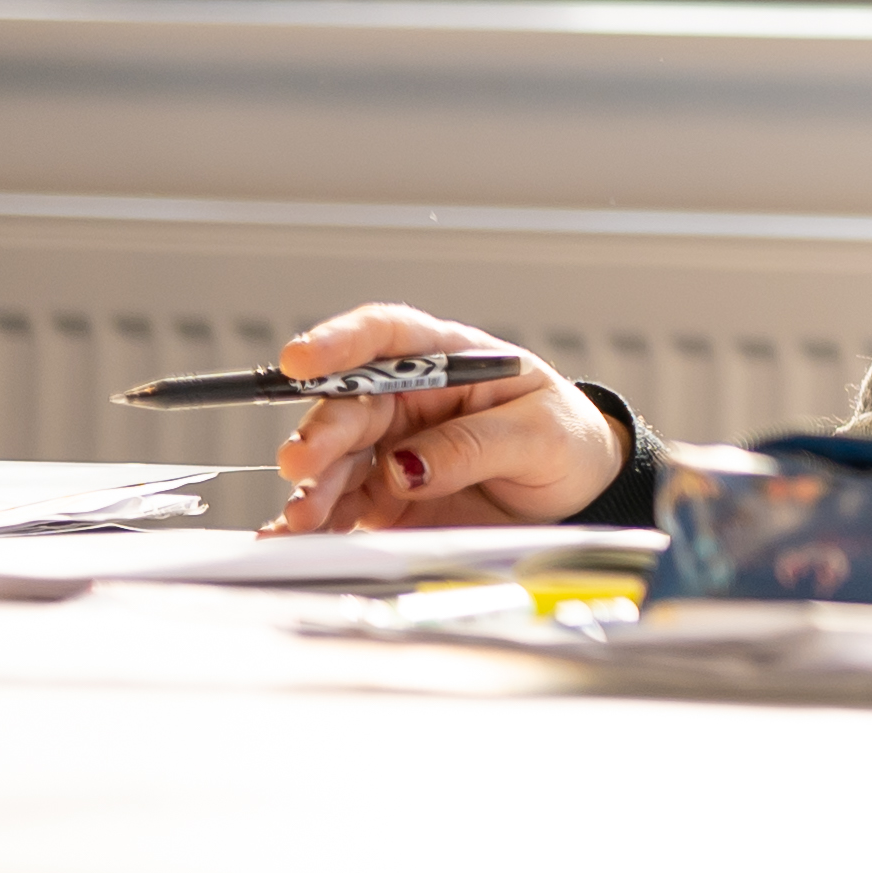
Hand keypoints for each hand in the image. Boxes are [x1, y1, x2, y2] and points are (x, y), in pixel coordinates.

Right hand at [269, 303, 628, 531]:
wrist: (576, 493)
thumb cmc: (564, 440)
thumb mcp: (539, 433)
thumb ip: (473, 443)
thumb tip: (404, 466)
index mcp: (450, 362)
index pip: (388, 337)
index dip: (341, 341)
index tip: (302, 357)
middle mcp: (409, 401)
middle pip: (350, 405)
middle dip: (321, 432)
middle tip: (303, 461)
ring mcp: (390, 450)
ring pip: (334, 460)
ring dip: (313, 486)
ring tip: (303, 515)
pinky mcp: (383, 498)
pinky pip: (340, 506)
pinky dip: (315, 521)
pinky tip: (295, 535)